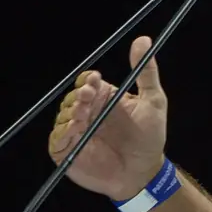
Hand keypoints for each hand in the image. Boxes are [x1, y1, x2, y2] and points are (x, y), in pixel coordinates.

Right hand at [48, 35, 168, 200]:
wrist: (144, 172)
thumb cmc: (149, 136)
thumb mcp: (153, 100)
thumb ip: (146, 72)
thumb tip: (143, 39)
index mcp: (103, 97)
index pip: (88, 81)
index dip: (88, 79)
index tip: (95, 80)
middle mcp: (87, 111)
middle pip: (72, 97)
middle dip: (78, 95)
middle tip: (87, 96)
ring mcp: (76, 131)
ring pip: (63, 116)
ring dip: (70, 113)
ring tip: (82, 115)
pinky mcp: (68, 151)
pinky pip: (58, 139)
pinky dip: (63, 133)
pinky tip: (75, 130)